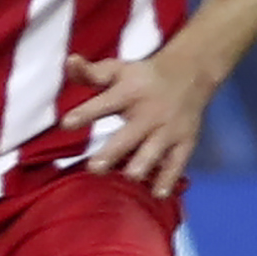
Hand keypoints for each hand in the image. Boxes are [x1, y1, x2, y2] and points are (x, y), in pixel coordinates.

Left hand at [60, 51, 208, 197]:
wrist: (190, 74)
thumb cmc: (142, 77)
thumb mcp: (117, 69)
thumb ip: (90, 72)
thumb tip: (69, 61)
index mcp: (129, 92)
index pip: (105, 102)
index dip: (86, 113)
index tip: (66, 124)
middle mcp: (150, 112)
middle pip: (130, 134)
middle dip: (114, 151)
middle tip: (95, 168)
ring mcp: (169, 129)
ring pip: (155, 151)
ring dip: (142, 165)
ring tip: (129, 177)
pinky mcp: (185, 142)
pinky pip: (177, 163)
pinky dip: (169, 179)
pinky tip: (158, 194)